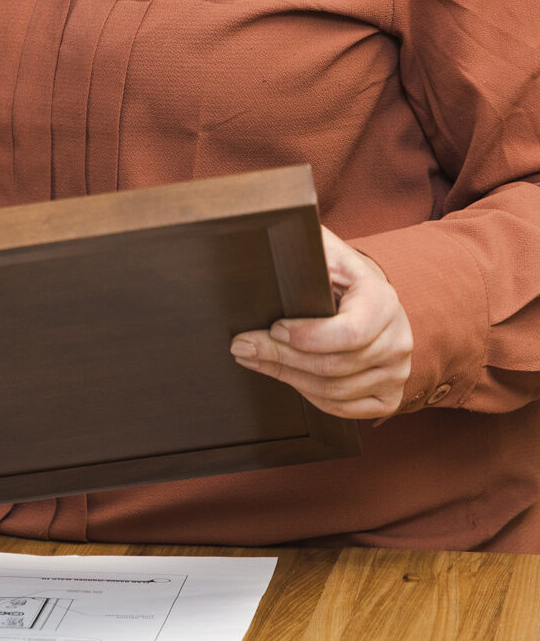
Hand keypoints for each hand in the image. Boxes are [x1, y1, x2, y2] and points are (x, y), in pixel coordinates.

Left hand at [230, 226, 412, 418]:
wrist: (371, 305)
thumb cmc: (340, 278)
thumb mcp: (326, 253)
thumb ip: (306, 246)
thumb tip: (275, 231)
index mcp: (383, 301)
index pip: (349, 333)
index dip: (306, 337)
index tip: (272, 326)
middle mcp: (398, 340)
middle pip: (333, 365)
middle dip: (279, 356)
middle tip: (242, 346)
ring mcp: (396, 372)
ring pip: (333, 390)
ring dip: (286, 376)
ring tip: (254, 358)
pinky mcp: (387, 397)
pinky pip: (344, 409)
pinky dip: (310, 397)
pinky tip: (287, 377)